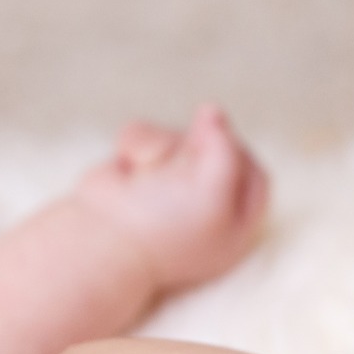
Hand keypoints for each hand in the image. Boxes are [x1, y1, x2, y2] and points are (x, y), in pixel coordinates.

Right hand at [75, 105, 269, 292]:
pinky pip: (148, 137)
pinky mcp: (138, 173)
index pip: (254, 176)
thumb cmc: (162, 227)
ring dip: (163, 148)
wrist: (98, 243)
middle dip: (197, 151)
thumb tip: (213, 110)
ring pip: (181, 137)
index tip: (214, 159)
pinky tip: (127, 169)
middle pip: (220, 150)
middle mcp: (207, 206)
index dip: (238, 160)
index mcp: (235, 224)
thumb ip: (225, 151)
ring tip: (146, 175)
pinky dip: (136, 145)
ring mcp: (171, 188)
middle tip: (177, 170)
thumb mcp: (212, 195)